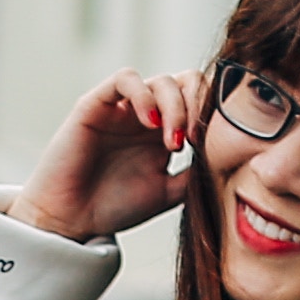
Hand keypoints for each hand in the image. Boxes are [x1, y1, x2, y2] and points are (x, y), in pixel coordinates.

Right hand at [15, 67, 222, 243]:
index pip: (200, 100)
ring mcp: (122, 107)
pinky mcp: (96, 103)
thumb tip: (228, 155)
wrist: (71, 221)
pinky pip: (125, 78)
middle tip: (197, 140)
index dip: (213, 112)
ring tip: (173, 143)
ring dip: (175, 107)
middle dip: (198, 105)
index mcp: (166, 131)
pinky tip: (150, 123)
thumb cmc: (115, 207)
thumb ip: (196, 172)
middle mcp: (146, 114)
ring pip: (161, 80)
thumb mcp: (170, 191)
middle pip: (186, 82)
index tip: (216, 144)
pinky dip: (143, 94)